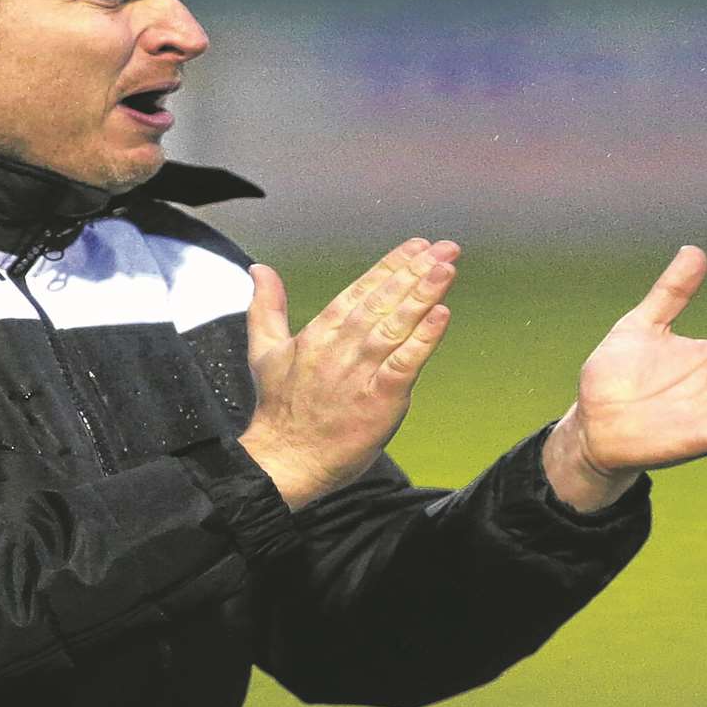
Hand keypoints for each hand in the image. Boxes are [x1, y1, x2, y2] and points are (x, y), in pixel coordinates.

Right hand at [238, 238, 459, 509]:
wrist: (284, 460)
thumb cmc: (278, 410)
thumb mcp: (264, 350)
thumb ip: (266, 306)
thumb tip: (259, 269)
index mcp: (318, 333)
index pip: (360, 290)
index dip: (391, 266)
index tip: (418, 246)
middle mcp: (341, 347)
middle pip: (383, 301)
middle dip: (415, 272)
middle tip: (445, 248)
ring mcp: (360, 373)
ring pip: (396, 326)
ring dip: (423, 295)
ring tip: (447, 269)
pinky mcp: (378, 400)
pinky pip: (404, 364)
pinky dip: (423, 340)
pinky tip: (442, 316)